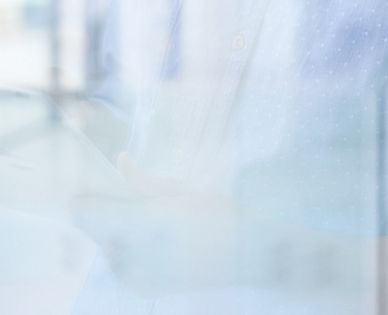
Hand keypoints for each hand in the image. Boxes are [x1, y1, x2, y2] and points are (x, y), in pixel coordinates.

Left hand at [71, 153, 240, 297]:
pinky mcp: (141, 288)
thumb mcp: (180, 191)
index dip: (82, 199)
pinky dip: (132, 256)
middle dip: (107, 216)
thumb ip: (143, 180)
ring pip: (110, 248)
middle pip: (96, 230)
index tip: (88, 190)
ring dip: (120, 237)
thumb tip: (120, 159)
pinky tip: (160, 249)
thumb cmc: (216, 215)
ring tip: (155, 229)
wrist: (244, 255)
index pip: (84, 212)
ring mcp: (135, 275)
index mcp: (141, 222)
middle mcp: (131, 253)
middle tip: (137, 208)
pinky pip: (123, 266)